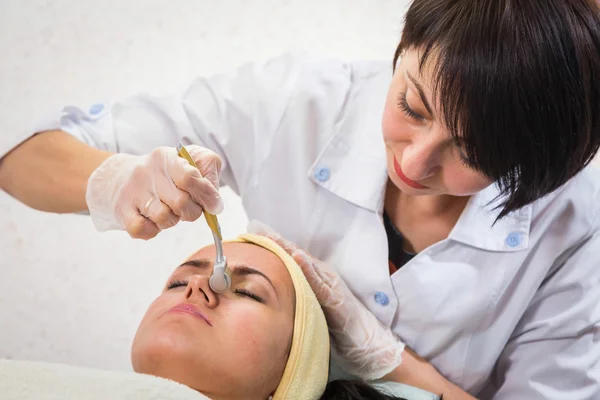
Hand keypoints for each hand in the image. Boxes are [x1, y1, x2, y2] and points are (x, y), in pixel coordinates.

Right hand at [86, 145, 222, 238]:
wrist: (120, 176)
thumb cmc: (165, 173)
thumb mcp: (191, 160)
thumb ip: (209, 174)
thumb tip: (215, 202)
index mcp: (167, 157)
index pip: (189, 177)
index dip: (207, 195)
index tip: (213, 205)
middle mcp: (147, 172)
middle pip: (180, 202)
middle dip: (192, 211)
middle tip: (188, 207)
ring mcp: (132, 192)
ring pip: (163, 218)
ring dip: (173, 221)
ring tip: (169, 211)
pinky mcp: (121, 211)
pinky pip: (142, 229)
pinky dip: (153, 230)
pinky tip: (153, 221)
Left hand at [248, 221, 404, 380]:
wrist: (366, 338)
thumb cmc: (339, 323)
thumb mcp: (314, 305)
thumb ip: (301, 294)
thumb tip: (278, 290)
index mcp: (318, 276)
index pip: (293, 257)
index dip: (275, 245)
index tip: (256, 234)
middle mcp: (324, 275)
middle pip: (297, 255)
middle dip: (277, 242)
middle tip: (258, 229)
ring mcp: (330, 284)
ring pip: (306, 264)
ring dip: (288, 249)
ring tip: (273, 237)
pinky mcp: (335, 297)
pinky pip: (319, 282)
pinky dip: (308, 269)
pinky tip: (297, 258)